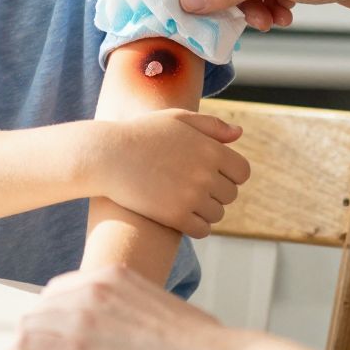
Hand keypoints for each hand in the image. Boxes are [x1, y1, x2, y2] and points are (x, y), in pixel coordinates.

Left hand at [8, 267, 226, 349]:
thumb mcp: (165, 312)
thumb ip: (140, 314)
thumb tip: (142, 337)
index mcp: (117, 275)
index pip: (64, 290)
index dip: (56, 318)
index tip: (58, 341)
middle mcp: (93, 286)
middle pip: (43, 307)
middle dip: (40, 335)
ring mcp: (80, 314)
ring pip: (28, 326)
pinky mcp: (71, 346)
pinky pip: (22, 348)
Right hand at [90, 111, 248, 237]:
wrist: (108, 156)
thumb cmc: (142, 134)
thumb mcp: (177, 119)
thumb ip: (211, 125)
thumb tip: (239, 134)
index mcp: (212, 149)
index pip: (242, 173)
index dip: (230, 175)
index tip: (212, 175)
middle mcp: (206, 174)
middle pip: (230, 195)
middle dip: (215, 193)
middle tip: (192, 188)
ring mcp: (192, 196)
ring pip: (217, 214)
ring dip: (205, 210)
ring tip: (184, 201)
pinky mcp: (175, 216)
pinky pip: (202, 230)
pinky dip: (195, 226)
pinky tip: (181, 217)